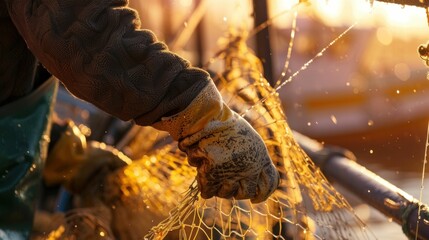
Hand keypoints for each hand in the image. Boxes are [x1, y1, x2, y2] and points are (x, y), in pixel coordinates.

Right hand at [153, 81, 278, 202]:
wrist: (208, 115)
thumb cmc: (225, 122)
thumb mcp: (248, 137)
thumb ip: (252, 156)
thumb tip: (253, 176)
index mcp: (261, 157)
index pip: (270, 184)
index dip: (263, 193)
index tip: (256, 198)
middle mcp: (250, 168)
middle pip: (245, 193)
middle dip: (236, 191)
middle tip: (227, 183)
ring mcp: (232, 173)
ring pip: (226, 194)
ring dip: (219, 187)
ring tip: (212, 173)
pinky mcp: (213, 175)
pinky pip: (208, 192)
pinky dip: (204, 187)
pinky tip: (202, 178)